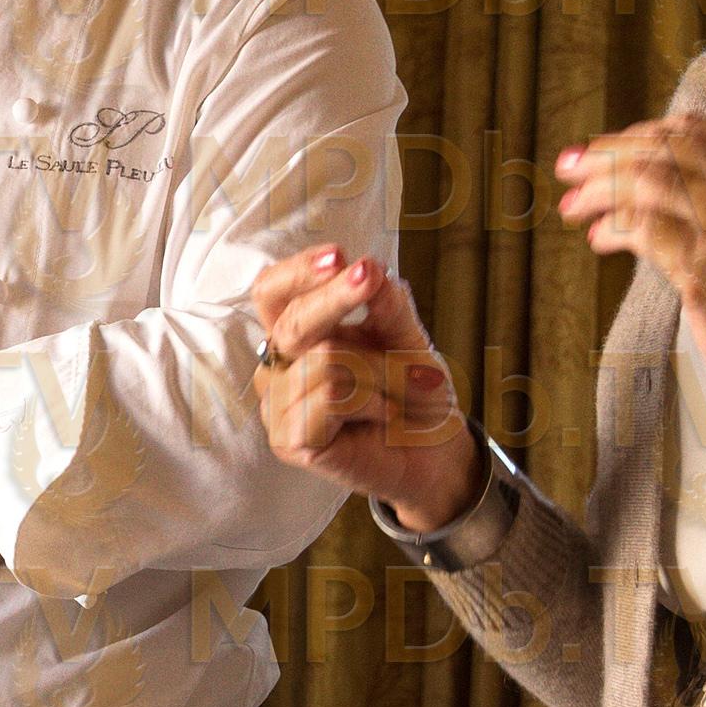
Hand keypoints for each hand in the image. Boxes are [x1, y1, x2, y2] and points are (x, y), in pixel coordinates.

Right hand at [247, 246, 479, 530]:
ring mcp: (277, 405)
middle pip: (293, 320)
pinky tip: (383, 414)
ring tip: (398, 390)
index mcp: (294, 334)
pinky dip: (372, 401)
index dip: (298, 272)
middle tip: (372, 280)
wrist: (434, 451)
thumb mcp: (408, 338)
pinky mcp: (288, 440)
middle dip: (337, 297)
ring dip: (379, 371)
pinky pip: (332, 397)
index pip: (271, 292)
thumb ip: (387, 306)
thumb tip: (369, 267)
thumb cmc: (412, 393)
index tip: (338, 255)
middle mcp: (277, 366)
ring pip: (326, 359)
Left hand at [552, 116, 705, 420]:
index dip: (632, 136)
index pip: (690, 130)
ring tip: (572, 207)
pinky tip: (598, 238)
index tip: (596, 151)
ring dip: (597, 191)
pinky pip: (642, 228)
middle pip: (661, 150)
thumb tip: (626, 165)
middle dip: (603, 157)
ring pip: (646, 182)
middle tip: (566, 169)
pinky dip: (610, 229)